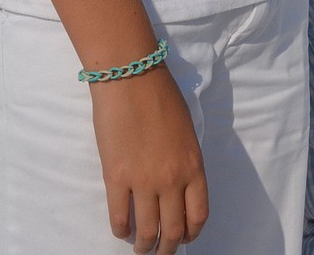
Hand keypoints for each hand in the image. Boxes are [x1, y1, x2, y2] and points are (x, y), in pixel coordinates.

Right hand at [91, 64, 207, 253]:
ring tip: (139, 247)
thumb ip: (185, 160)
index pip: (198, 215)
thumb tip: (178, 185)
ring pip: (146, 231)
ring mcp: (143, 181)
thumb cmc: (161, 95)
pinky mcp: (116, 179)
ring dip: (143, 245)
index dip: (191, 233)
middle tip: (160, 252)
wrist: (131, 77)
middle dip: (167, 248)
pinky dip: (120, 230)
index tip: (183, 237)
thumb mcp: (186, 130)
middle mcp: (172, 179)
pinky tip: (121, 230)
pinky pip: (119, 217)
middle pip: (173, 230)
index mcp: (193, 165)